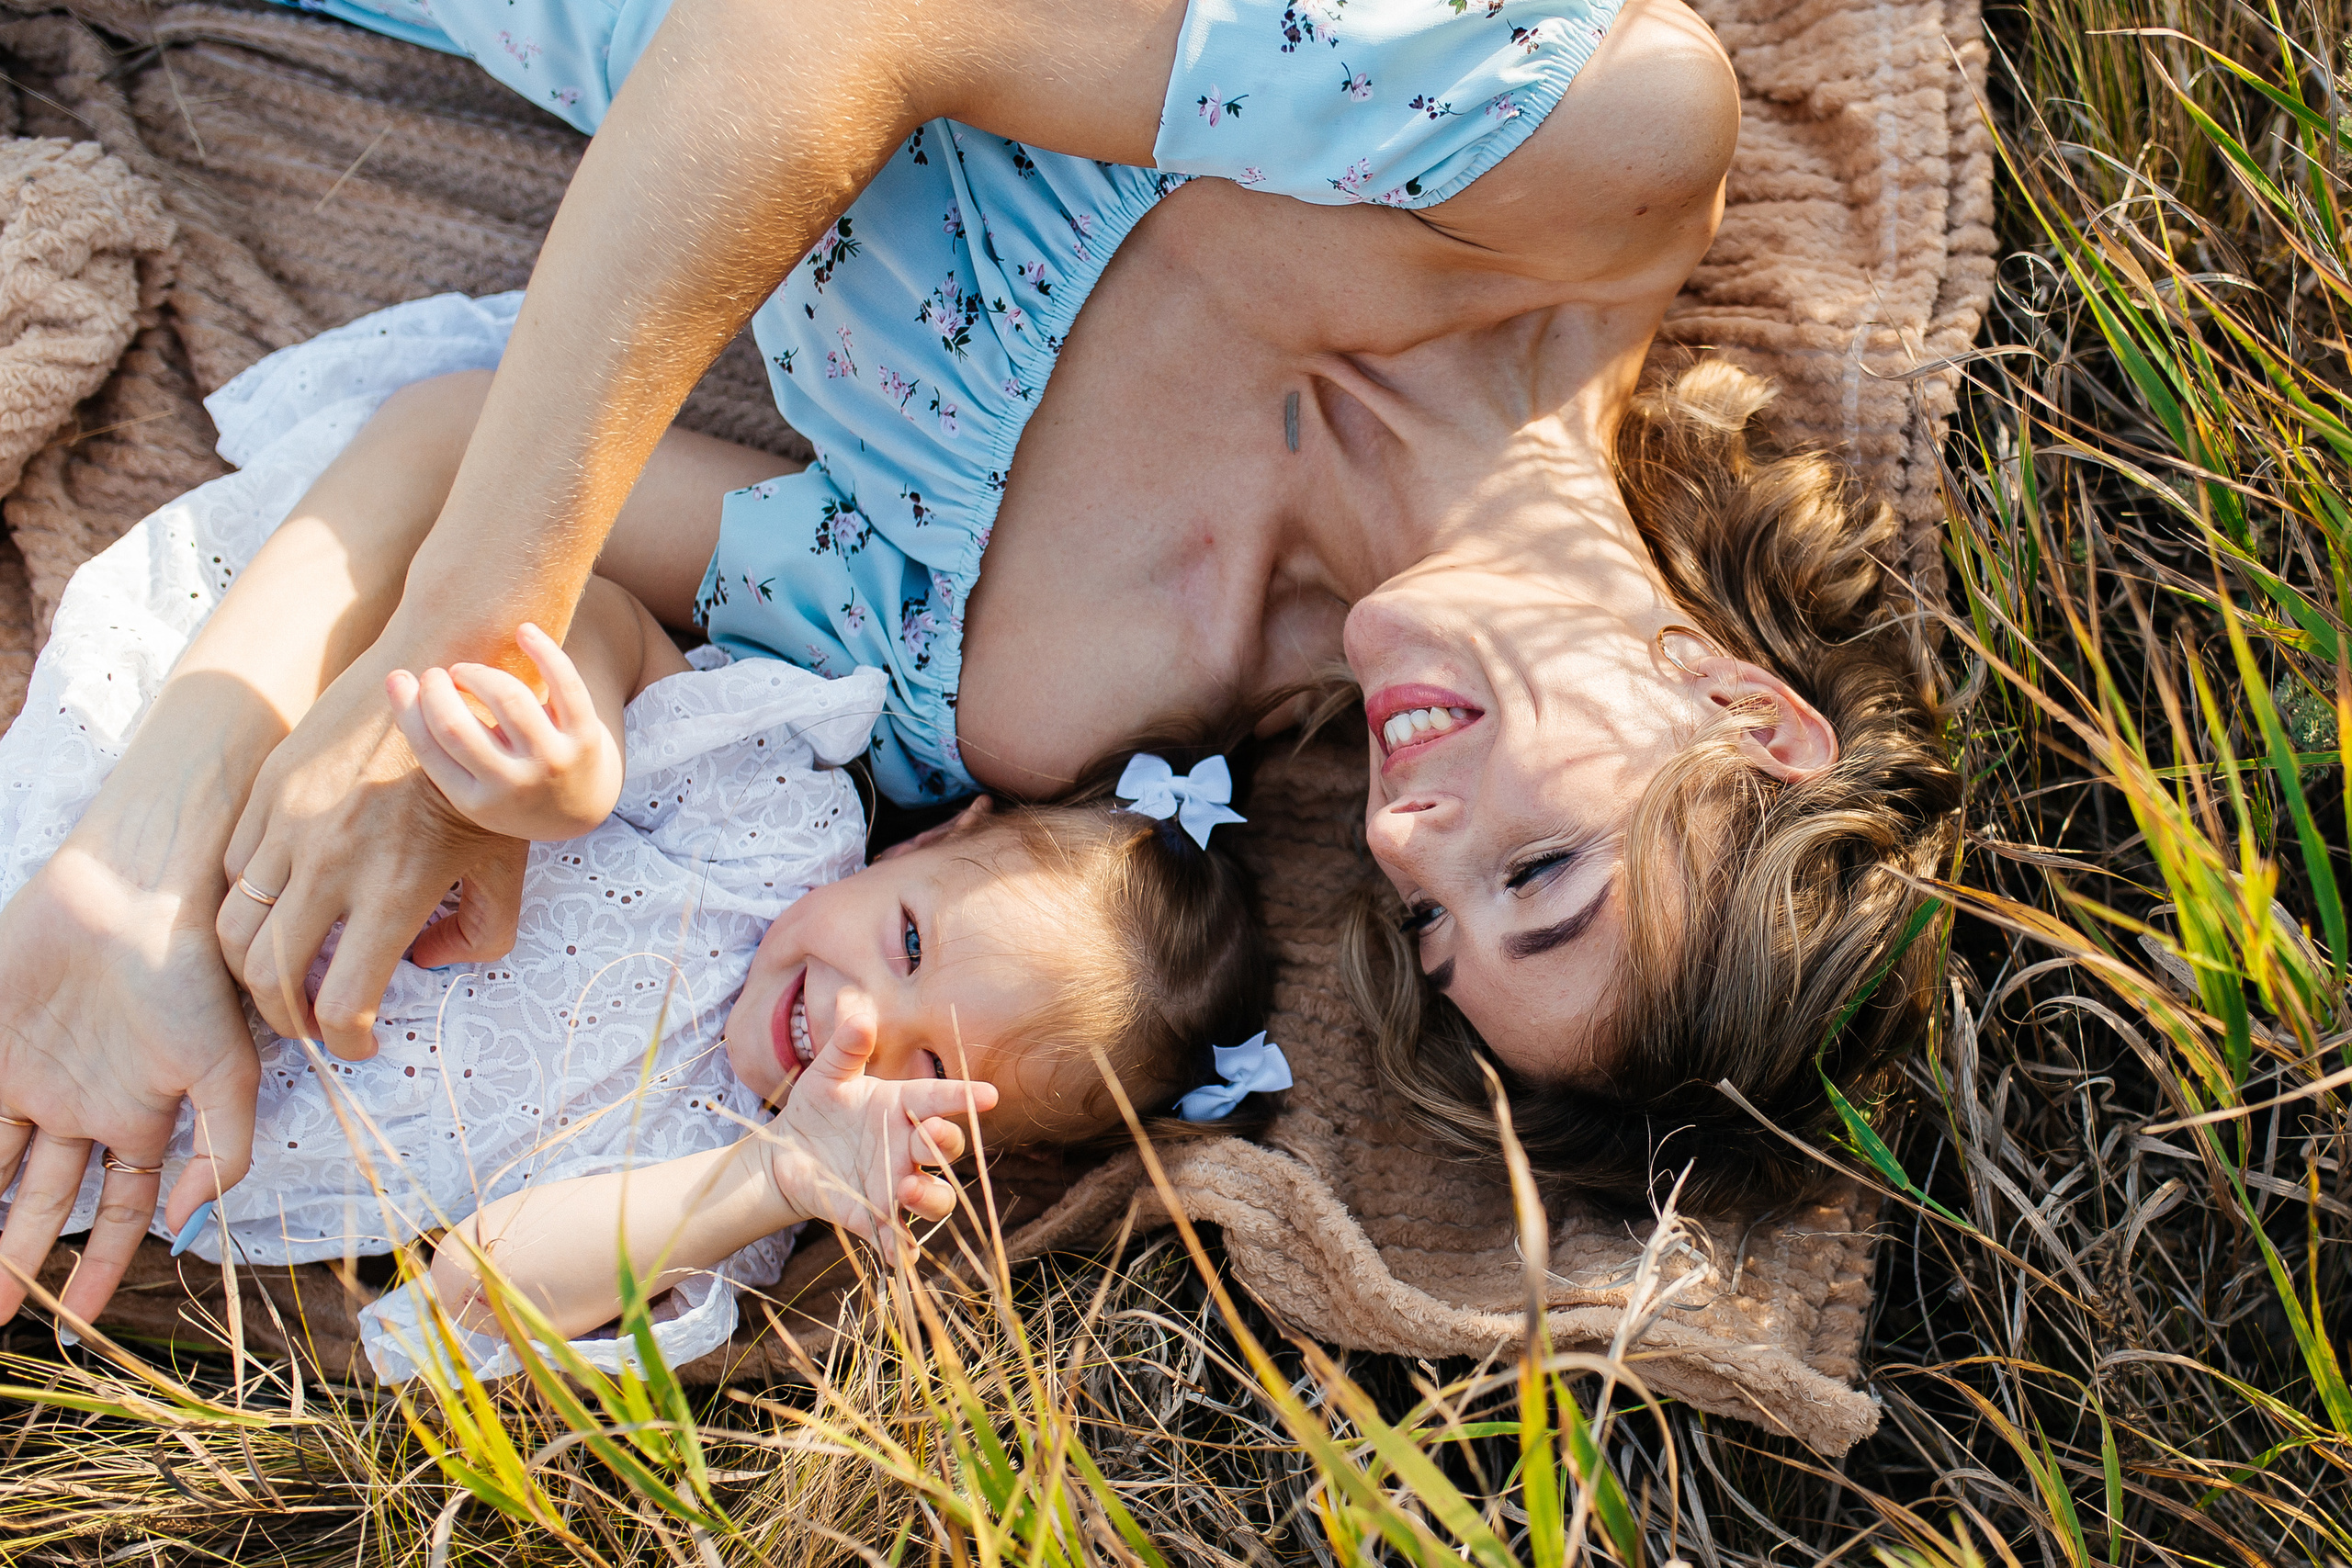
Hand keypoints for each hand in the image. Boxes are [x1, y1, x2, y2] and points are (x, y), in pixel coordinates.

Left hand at [0, 842, 257, 1325]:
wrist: (140, 893)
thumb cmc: (195, 975)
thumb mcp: (229, 1070)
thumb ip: (223, 1150)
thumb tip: (188, 1226)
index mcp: (139, 1115)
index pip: (119, 1209)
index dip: (102, 1267)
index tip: (78, 1322)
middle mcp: (80, 1105)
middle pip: (42, 1202)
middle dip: (19, 1262)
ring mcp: (28, 1076)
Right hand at [219, 645, 528, 1057]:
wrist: (448, 684)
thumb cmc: (482, 783)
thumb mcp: (504, 865)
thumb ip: (481, 934)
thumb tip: (423, 965)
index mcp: (397, 889)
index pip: (344, 1001)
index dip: (348, 1041)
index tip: (360, 1043)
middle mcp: (335, 862)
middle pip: (270, 977)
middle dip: (286, 1019)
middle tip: (309, 1024)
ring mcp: (292, 825)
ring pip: (235, 930)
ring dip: (252, 971)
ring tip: (283, 979)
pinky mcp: (269, 792)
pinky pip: (232, 873)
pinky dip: (243, 910)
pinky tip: (275, 916)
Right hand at [387, 622, 623, 842]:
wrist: (581, 810)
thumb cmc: (510, 786)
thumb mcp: (471, 788)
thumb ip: (440, 748)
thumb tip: (399, 681)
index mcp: (475, 801)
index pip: (429, 748)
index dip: (406, 706)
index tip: (399, 678)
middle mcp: (514, 785)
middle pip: (456, 727)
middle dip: (437, 690)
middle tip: (437, 676)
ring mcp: (553, 761)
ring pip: (509, 699)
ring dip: (479, 674)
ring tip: (467, 672)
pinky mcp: (586, 737)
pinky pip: (566, 685)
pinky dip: (544, 652)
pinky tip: (524, 632)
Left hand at [760, 988, 997, 1252]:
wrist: (785, 1153)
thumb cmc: (817, 1107)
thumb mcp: (826, 1074)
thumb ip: (845, 1047)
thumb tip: (858, 1013)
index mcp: (903, 1106)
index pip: (941, 1098)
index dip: (965, 1097)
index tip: (988, 1094)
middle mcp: (908, 1147)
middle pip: (946, 1150)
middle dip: (945, 1145)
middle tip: (927, 1137)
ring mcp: (895, 1183)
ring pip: (935, 1197)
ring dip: (930, 1196)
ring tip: (906, 1190)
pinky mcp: (872, 1215)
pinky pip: (894, 1236)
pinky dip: (899, 1249)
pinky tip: (899, 1256)